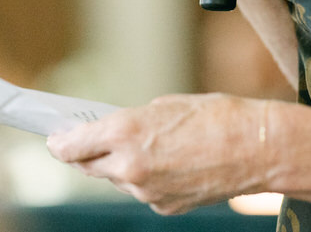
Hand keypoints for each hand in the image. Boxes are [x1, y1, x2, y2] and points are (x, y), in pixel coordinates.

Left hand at [46, 94, 268, 214]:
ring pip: (118, 180)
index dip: (60, 142)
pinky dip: (147, 179)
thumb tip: (112, 133)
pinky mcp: (163, 207)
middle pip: (89, 166)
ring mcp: (146, 192)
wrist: (255, 148)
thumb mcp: (164, 105)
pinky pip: (143, 192)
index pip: (72, 145)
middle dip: (86, 154)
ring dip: (121, 166)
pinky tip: (169, 163)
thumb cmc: (215, 117)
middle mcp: (129, 166)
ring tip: (147, 147)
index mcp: (125, 132)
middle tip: (88, 141)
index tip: (55, 138)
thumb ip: (131, 122)